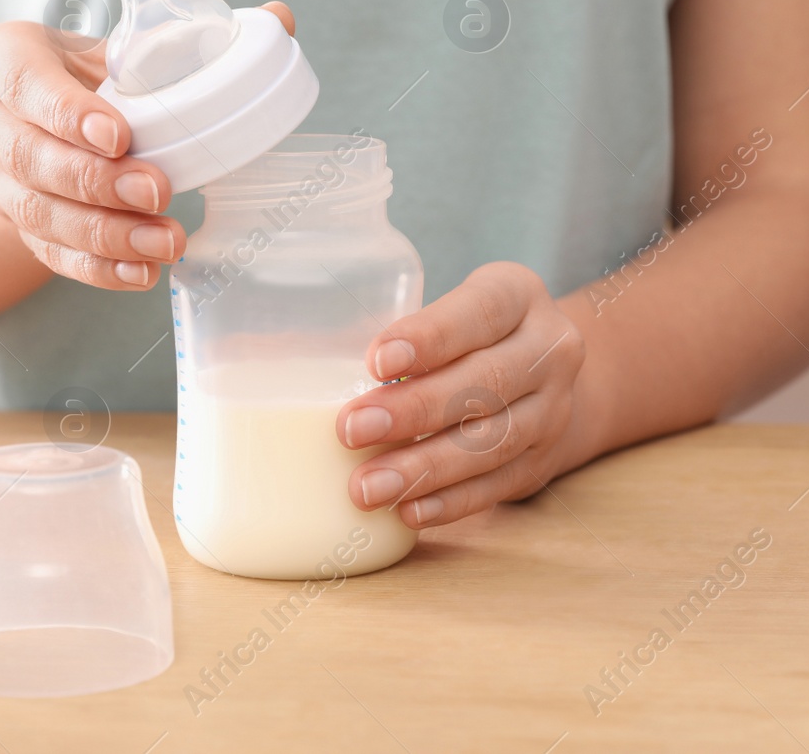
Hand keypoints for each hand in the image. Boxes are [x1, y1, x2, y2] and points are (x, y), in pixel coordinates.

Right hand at [0, 2, 295, 289]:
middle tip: (159, 191)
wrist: (27, 124)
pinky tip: (141, 272)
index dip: (68, 113)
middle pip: (27, 157)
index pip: (26, 83)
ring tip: (167, 241)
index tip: (122, 136)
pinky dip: (96, 269)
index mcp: (6, 56)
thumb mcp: (118, 44)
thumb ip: (191, 35)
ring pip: (37, 213)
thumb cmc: (85, 75)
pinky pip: (47, 254)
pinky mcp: (11, 225)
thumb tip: (281, 16)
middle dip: (96, 182)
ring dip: (104, 233)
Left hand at [335, 261, 588, 528]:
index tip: (376, 362)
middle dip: (414, 411)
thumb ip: (379, 326)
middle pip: (486, 381)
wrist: (547, 377)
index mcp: (517, 295)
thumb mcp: (444, 308)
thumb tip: (255, 350)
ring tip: (366, 487)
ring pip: (492, 442)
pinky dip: (451, 503)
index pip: (479, 311)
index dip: (430, 337)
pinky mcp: (544, 462)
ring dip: (425, 469)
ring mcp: (553, 409)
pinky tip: (407, 513)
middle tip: (350, 430)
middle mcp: (549, 349)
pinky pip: (498, 486)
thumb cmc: (463, 336)